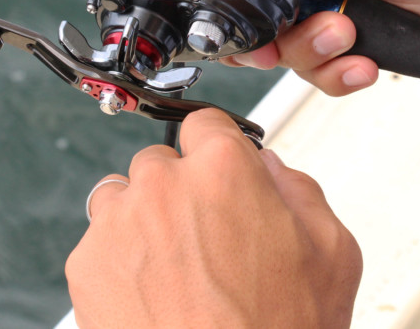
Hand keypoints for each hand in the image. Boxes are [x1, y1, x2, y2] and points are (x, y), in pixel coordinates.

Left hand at [65, 109, 362, 327]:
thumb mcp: (333, 254)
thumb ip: (299, 189)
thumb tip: (269, 168)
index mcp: (223, 171)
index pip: (204, 123)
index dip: (216, 149)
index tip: (217, 167)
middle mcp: (163, 187)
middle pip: (160, 162)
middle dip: (180, 191)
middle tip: (206, 238)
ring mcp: (118, 225)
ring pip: (122, 197)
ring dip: (142, 220)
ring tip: (175, 270)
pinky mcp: (86, 266)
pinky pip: (98, 242)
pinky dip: (119, 261)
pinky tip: (153, 295)